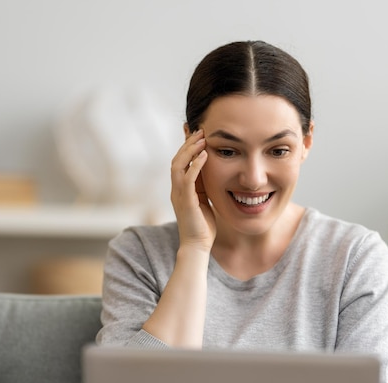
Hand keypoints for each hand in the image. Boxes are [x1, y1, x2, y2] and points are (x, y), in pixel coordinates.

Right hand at [170, 130, 215, 250]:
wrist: (197, 246)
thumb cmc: (203, 226)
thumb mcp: (204, 200)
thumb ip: (203, 186)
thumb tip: (212, 172)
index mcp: (180, 189)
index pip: (180, 162)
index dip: (186, 146)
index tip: (195, 132)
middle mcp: (176, 189)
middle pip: (176, 159)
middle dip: (187, 143)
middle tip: (200, 130)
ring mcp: (178, 195)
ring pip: (178, 165)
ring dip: (190, 150)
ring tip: (202, 138)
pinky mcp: (186, 201)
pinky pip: (187, 178)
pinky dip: (195, 164)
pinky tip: (205, 154)